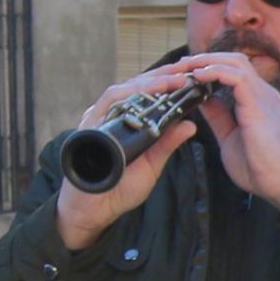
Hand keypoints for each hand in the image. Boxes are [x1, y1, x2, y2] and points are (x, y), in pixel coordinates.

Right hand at [51, 65, 201, 249]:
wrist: (92, 210)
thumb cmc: (118, 187)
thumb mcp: (151, 164)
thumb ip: (167, 144)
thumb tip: (190, 125)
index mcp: (124, 121)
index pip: (146, 94)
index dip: (167, 82)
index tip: (191, 76)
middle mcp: (109, 116)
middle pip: (136, 86)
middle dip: (162, 76)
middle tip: (187, 70)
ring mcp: (97, 118)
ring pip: (123, 89)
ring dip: (149, 83)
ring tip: (174, 80)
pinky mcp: (88, 126)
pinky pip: (108, 102)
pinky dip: (129, 94)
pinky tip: (148, 91)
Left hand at [165, 48, 279, 210]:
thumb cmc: (260, 169)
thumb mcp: (229, 138)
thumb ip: (218, 117)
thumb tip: (202, 100)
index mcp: (257, 101)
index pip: (234, 72)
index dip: (209, 67)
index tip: (186, 73)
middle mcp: (263, 93)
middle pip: (234, 60)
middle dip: (205, 58)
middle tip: (181, 65)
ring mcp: (264, 96)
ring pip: (235, 62)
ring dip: (207, 61)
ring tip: (185, 67)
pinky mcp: (259, 104)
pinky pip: (236, 76)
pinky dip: (215, 71)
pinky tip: (197, 76)